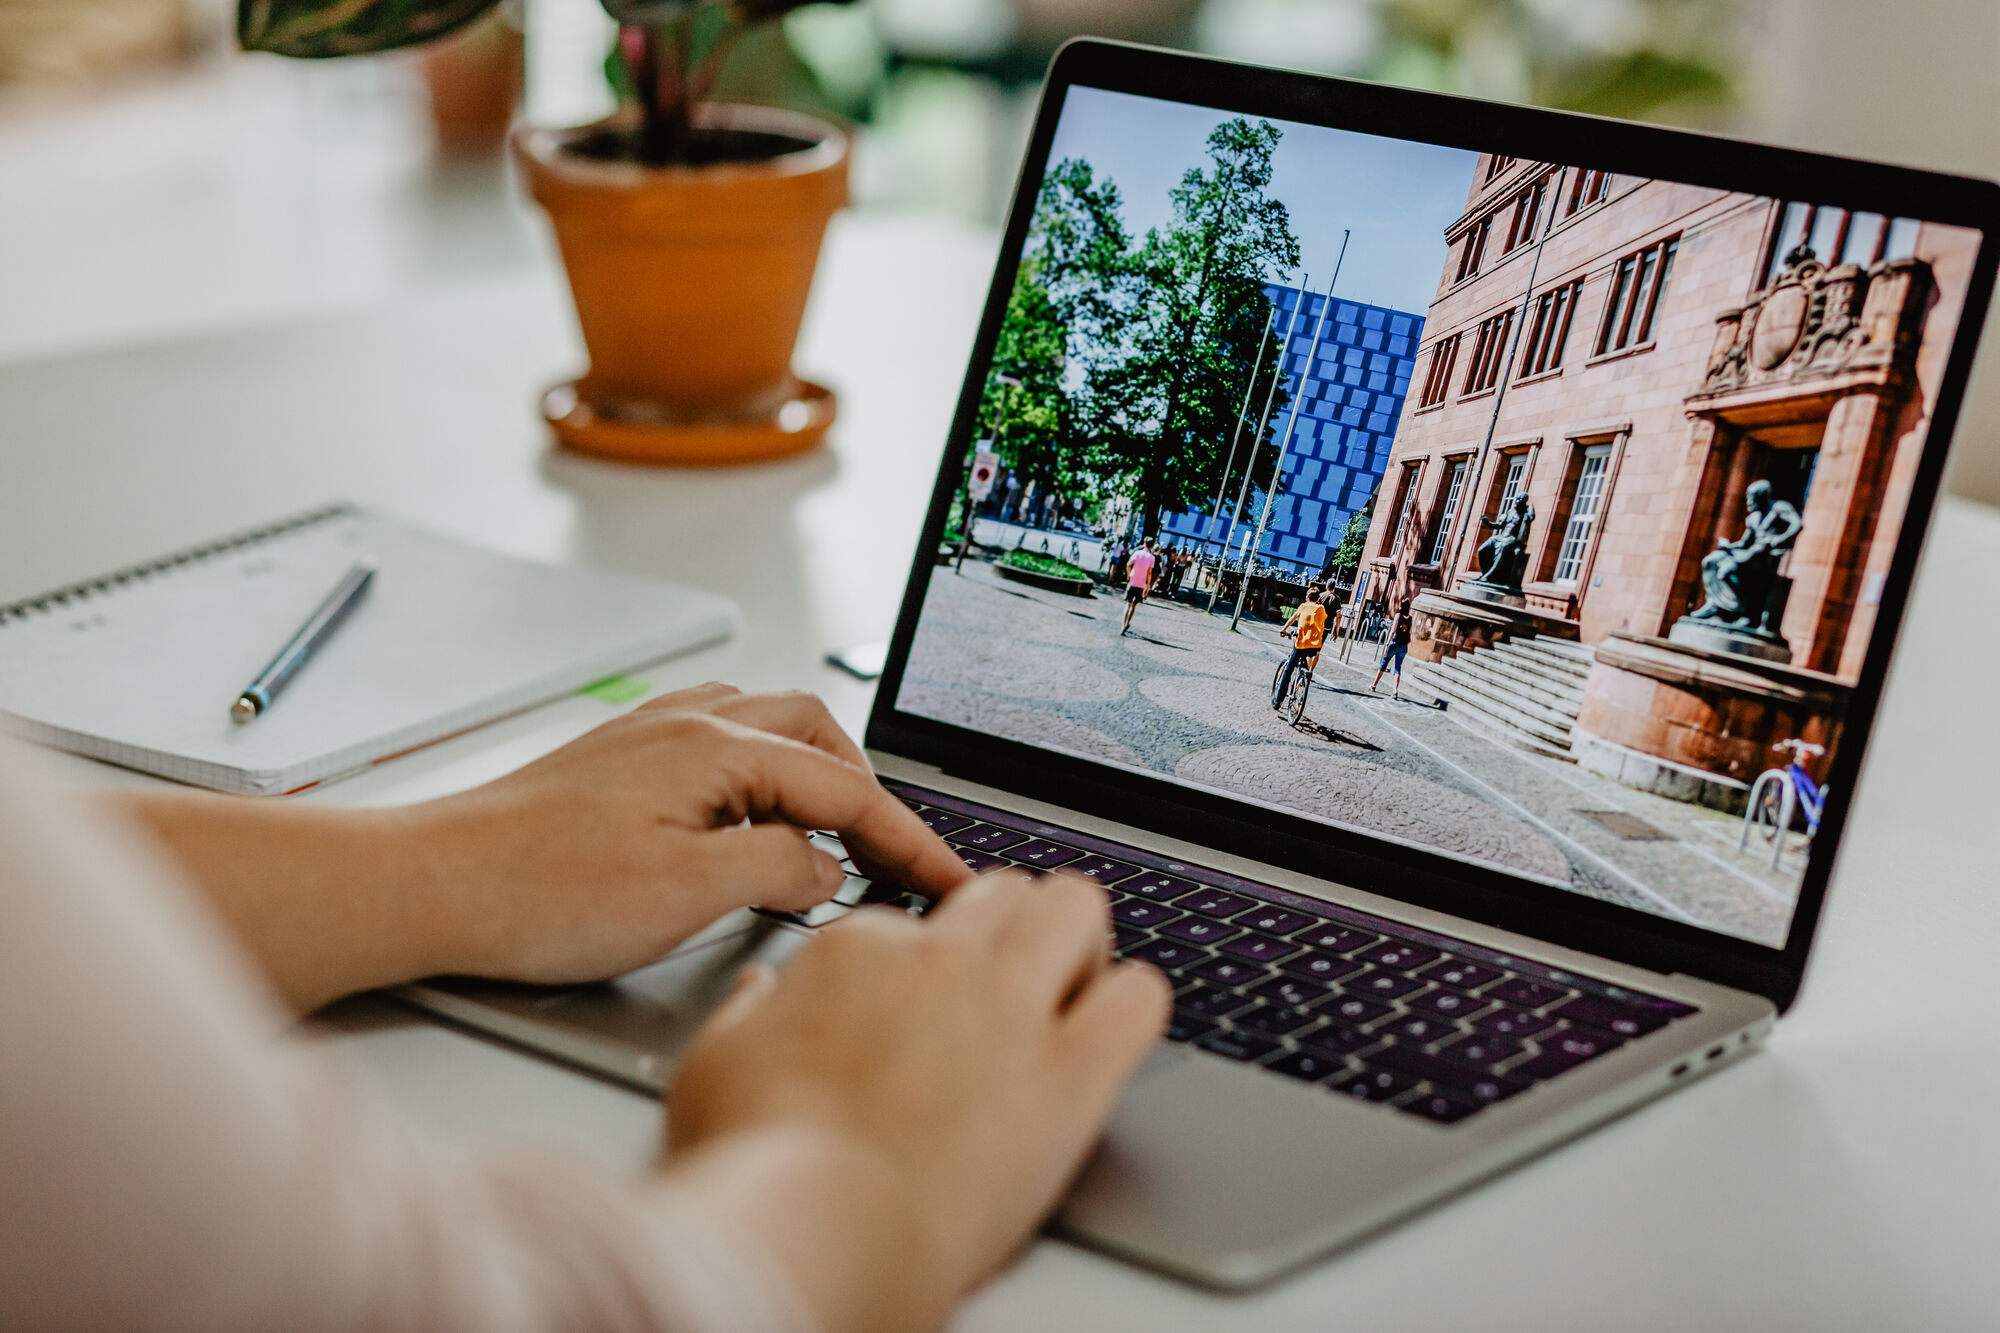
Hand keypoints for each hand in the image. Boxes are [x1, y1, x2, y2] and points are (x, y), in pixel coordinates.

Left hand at [406, 683, 971, 986]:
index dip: (908, 840)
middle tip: (892, 858)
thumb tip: (824, 865)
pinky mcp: (620, 761)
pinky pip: (719, 744)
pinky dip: (761, 777)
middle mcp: (686, 723)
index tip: (949, 880)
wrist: (430, 882)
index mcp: (714, 747)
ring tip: (831, 840)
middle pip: (814, 734)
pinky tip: (749, 821)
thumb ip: (776, 870)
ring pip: (766, 731)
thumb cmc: (535, 890)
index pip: (845, 788)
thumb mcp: (684, 894)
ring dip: (814, 776)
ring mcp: (649, 735)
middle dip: (866, 793)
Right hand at [665, 870, 1169, 1332]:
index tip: (921, 1011)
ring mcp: (1011, 1008)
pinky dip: (1132, 1005)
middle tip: (1007, 984)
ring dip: (1077, 940)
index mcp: (856, 953)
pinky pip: (1140, 996)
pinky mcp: (1071, 1073)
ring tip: (1068, 992)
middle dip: (1010, 926)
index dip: (922, 967)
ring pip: (1077, 905)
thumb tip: (760, 992)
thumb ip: (745, 1015)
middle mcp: (940, 961)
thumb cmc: (756, 1167)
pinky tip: (1110, 1034)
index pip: (912, 922)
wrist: (815, 1235)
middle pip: (1003, 891)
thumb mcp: (713, 1065)